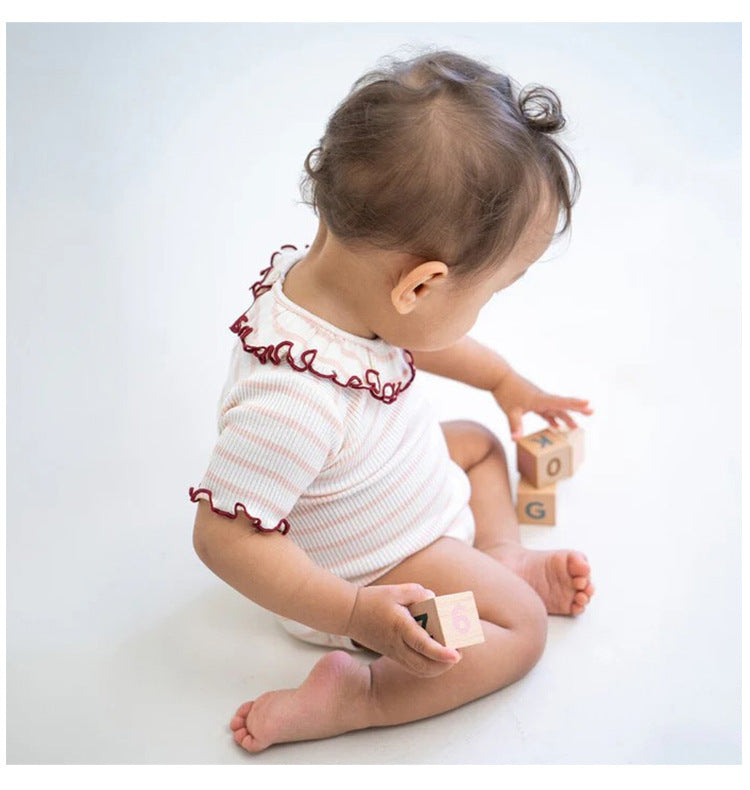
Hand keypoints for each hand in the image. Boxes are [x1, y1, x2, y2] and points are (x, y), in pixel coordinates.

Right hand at [346, 584, 461, 675]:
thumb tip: (435, 599)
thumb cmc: (373, 600)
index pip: (423, 645)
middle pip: (425, 665)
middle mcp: (398, 645)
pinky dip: (429, 667)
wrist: (349, 614)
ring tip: (451, 654)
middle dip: (446, 663)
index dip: (441, 652)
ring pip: (421, 670)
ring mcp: (395, 653)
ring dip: (439, 667)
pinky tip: (436, 656)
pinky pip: (415, 668)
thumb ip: (418, 593)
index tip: (457, 654)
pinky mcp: (393, 655)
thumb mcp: (396, 590)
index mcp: (400, 627)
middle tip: (459, 651)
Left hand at [491, 368, 593, 440]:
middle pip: (562, 405)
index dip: (575, 404)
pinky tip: (555, 425)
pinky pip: (545, 411)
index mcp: (540, 399)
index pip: (561, 402)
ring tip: (575, 427)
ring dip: (565, 417)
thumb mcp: (510, 410)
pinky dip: (551, 418)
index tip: (588, 403)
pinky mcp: (532, 401)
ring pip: (555, 409)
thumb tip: (515, 439)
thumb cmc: (505, 391)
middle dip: (577, 409)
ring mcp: (537, 399)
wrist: (499, 377)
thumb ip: (515, 425)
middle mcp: (542, 398)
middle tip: (591, 412)